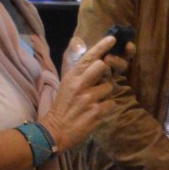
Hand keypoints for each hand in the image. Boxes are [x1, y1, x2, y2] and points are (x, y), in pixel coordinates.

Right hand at [44, 33, 119, 151]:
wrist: (56, 131)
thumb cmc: (62, 107)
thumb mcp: (66, 84)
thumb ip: (79, 72)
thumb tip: (94, 59)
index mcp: (71, 76)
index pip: (89, 57)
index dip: (102, 46)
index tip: (112, 39)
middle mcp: (80, 85)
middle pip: (102, 67)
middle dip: (106, 74)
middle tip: (101, 82)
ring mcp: (88, 98)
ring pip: (110, 87)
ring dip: (107, 94)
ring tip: (96, 101)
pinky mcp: (96, 112)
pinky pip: (112, 104)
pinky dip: (108, 107)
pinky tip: (98, 111)